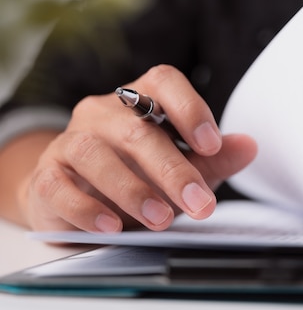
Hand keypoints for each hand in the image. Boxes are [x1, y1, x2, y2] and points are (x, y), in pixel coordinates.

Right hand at [19, 65, 256, 232]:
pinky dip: (87, 208)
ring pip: (95, 152)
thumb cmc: (138, 177)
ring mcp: (71, 140)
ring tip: (160, 219)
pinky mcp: (47, 174)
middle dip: (173, 170)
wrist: (77, 198)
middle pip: (137, 129)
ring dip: (132, 189)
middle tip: (200, 203)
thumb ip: (214, 159)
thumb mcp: (183, 169)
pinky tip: (112, 227)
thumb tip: (249, 146)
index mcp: (141, 100)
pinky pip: (59, 185)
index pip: (164, 82)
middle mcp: (104, 113)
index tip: (212, 144)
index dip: (190, 108)